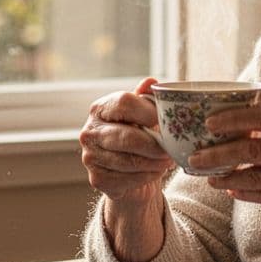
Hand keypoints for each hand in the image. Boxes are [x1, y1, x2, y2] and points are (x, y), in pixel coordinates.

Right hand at [79, 77, 173, 202]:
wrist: (129, 172)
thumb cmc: (138, 136)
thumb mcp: (143, 114)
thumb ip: (147, 98)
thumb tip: (150, 82)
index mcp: (99, 109)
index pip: (124, 103)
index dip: (149, 111)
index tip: (167, 121)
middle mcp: (89, 132)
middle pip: (126, 137)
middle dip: (154, 145)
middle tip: (171, 148)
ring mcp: (90, 157)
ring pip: (129, 161)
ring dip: (154, 163)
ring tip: (168, 160)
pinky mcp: (97, 179)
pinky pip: (128, 179)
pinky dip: (147, 176)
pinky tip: (155, 171)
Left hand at [189, 106, 260, 229]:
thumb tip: (239, 129)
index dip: (232, 119)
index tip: (209, 122)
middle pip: (251, 148)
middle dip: (218, 153)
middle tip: (195, 157)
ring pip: (254, 176)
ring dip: (226, 177)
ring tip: (207, 178)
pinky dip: (244, 193)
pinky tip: (230, 190)